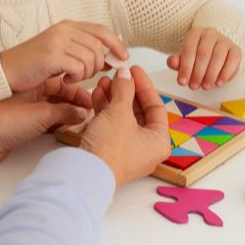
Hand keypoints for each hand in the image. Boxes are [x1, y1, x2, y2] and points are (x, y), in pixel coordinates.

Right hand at [0, 20, 127, 92]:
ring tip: (72, 78)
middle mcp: (63, 30)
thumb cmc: (31, 66)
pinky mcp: (51, 55)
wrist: (5, 71)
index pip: (102, 30)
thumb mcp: (60, 53)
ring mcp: (57, 41)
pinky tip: (65, 81)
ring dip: (86, 73)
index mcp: (67, 26)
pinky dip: (76, 78)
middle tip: (85, 76)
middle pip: (98, 46)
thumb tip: (109, 59)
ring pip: (90, 58)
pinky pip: (79, 67)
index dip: (116, 44)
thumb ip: (82, 52)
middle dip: (98, 65)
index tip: (123, 57)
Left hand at [0, 78, 91, 167]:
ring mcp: (29, 110)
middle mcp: (32, 95)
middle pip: (62, 96)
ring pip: (57, 110)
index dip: (80, 90)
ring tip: (87, 121)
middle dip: (78, 103)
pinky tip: (70, 130)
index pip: (64, 83)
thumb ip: (64, 112)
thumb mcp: (40, 114)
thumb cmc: (2, 121)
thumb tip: (82, 112)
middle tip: (95, 111)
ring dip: (70, 115)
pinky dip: (60, 125)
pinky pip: (48, 122)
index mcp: (34, 84)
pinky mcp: (25, 126)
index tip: (95, 98)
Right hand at [79, 66, 169, 186]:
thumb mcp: (120, 111)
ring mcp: (127, 151)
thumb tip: (125, 74)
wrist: (85, 173)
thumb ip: (124, 89)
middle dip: (125, 91)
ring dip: (113, 98)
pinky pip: (111, 126)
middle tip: (118, 75)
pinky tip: (97, 95)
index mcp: (159, 141)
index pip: (156, 106)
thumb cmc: (109, 150)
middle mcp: (146, 148)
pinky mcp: (110, 151)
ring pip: (123, 117)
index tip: (134, 71)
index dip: (144, 85)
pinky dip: (105, 110)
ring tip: (104, 83)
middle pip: (138, 111)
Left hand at [167, 27, 241, 89]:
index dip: (185, 67)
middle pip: (204, 54)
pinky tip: (218, 83)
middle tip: (193, 86)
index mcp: (194, 33)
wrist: (213, 52)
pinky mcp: (235, 49)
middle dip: (198, 73)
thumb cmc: (195, 56)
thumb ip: (175, 61)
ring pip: (218, 57)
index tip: (182, 82)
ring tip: (205, 86)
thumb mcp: (183, 59)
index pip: (188, 50)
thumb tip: (173, 62)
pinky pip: (232, 61)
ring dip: (211, 75)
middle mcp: (210, 33)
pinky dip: (225, 74)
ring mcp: (224, 40)